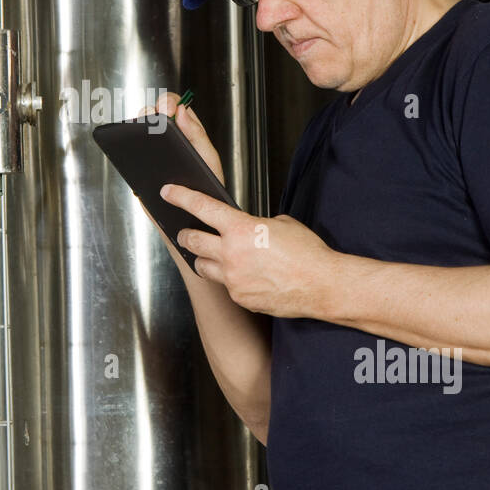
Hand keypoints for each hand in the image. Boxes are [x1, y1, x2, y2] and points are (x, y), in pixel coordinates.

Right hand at [134, 93, 226, 267]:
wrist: (196, 227)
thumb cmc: (208, 194)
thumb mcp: (208, 162)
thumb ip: (197, 136)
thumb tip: (182, 110)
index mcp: (186, 134)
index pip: (175, 107)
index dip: (168, 103)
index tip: (167, 111)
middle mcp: (168, 143)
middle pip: (152, 117)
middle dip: (150, 113)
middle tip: (154, 120)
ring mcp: (152, 158)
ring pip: (138, 137)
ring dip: (136, 131)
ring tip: (141, 134)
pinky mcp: (140, 175)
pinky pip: (130, 160)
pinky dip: (127, 153)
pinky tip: (133, 153)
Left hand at [160, 183, 340, 319]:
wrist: (322, 285)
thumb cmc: (307, 253)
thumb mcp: (282, 224)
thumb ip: (256, 224)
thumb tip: (249, 230)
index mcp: (240, 228)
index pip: (201, 207)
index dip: (180, 197)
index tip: (168, 192)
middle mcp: (230, 254)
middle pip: (191, 240)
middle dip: (185, 234)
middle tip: (185, 232)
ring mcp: (232, 278)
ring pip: (202, 267)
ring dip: (204, 259)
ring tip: (214, 257)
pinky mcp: (239, 298)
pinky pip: (226, 286)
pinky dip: (231, 280)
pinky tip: (246, 277)